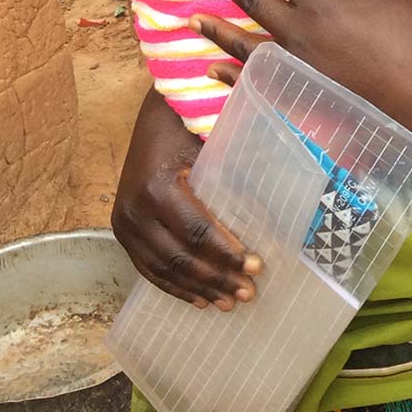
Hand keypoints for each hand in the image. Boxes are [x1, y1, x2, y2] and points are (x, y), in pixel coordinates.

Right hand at [111, 88, 262, 309]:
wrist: (154, 109)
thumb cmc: (190, 116)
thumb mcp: (213, 125)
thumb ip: (241, 139)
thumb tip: (289, 141)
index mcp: (157, 185)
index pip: (197, 231)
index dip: (226, 253)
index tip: (256, 265)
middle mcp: (134, 208)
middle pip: (180, 257)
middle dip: (216, 278)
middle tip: (249, 292)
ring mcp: (124, 221)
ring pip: (163, 269)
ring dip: (198, 289)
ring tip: (230, 301)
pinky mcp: (122, 228)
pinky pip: (147, 267)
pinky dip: (173, 286)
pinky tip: (199, 300)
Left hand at [193, 0, 411, 139]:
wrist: (411, 92)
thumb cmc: (405, 37)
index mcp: (321, 3)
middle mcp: (298, 32)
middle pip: (253, 0)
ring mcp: (293, 64)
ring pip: (244, 44)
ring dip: (217, 30)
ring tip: (193, 18)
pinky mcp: (296, 90)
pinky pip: (255, 81)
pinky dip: (231, 75)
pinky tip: (213, 69)